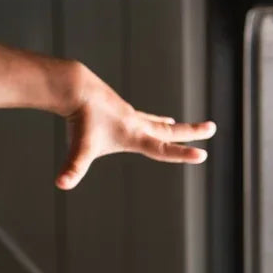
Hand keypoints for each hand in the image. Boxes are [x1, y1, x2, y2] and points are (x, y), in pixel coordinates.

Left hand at [56, 63, 216, 189]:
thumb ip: (72, 168)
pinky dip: (154, 119)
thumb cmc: (80, 121)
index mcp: (133, 135)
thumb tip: (60, 184)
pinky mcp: (120, 109)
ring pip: (156, 120)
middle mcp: (136, 124)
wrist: (76, 88)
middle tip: (213, 127)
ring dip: (171, 125)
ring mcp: (129, 115)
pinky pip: (142, 116)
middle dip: (191, 132)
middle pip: (169, 130)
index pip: (162, 148)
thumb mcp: (78, 149)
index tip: (202, 154)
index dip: (182, 153)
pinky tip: (155, 120)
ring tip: (177, 123)